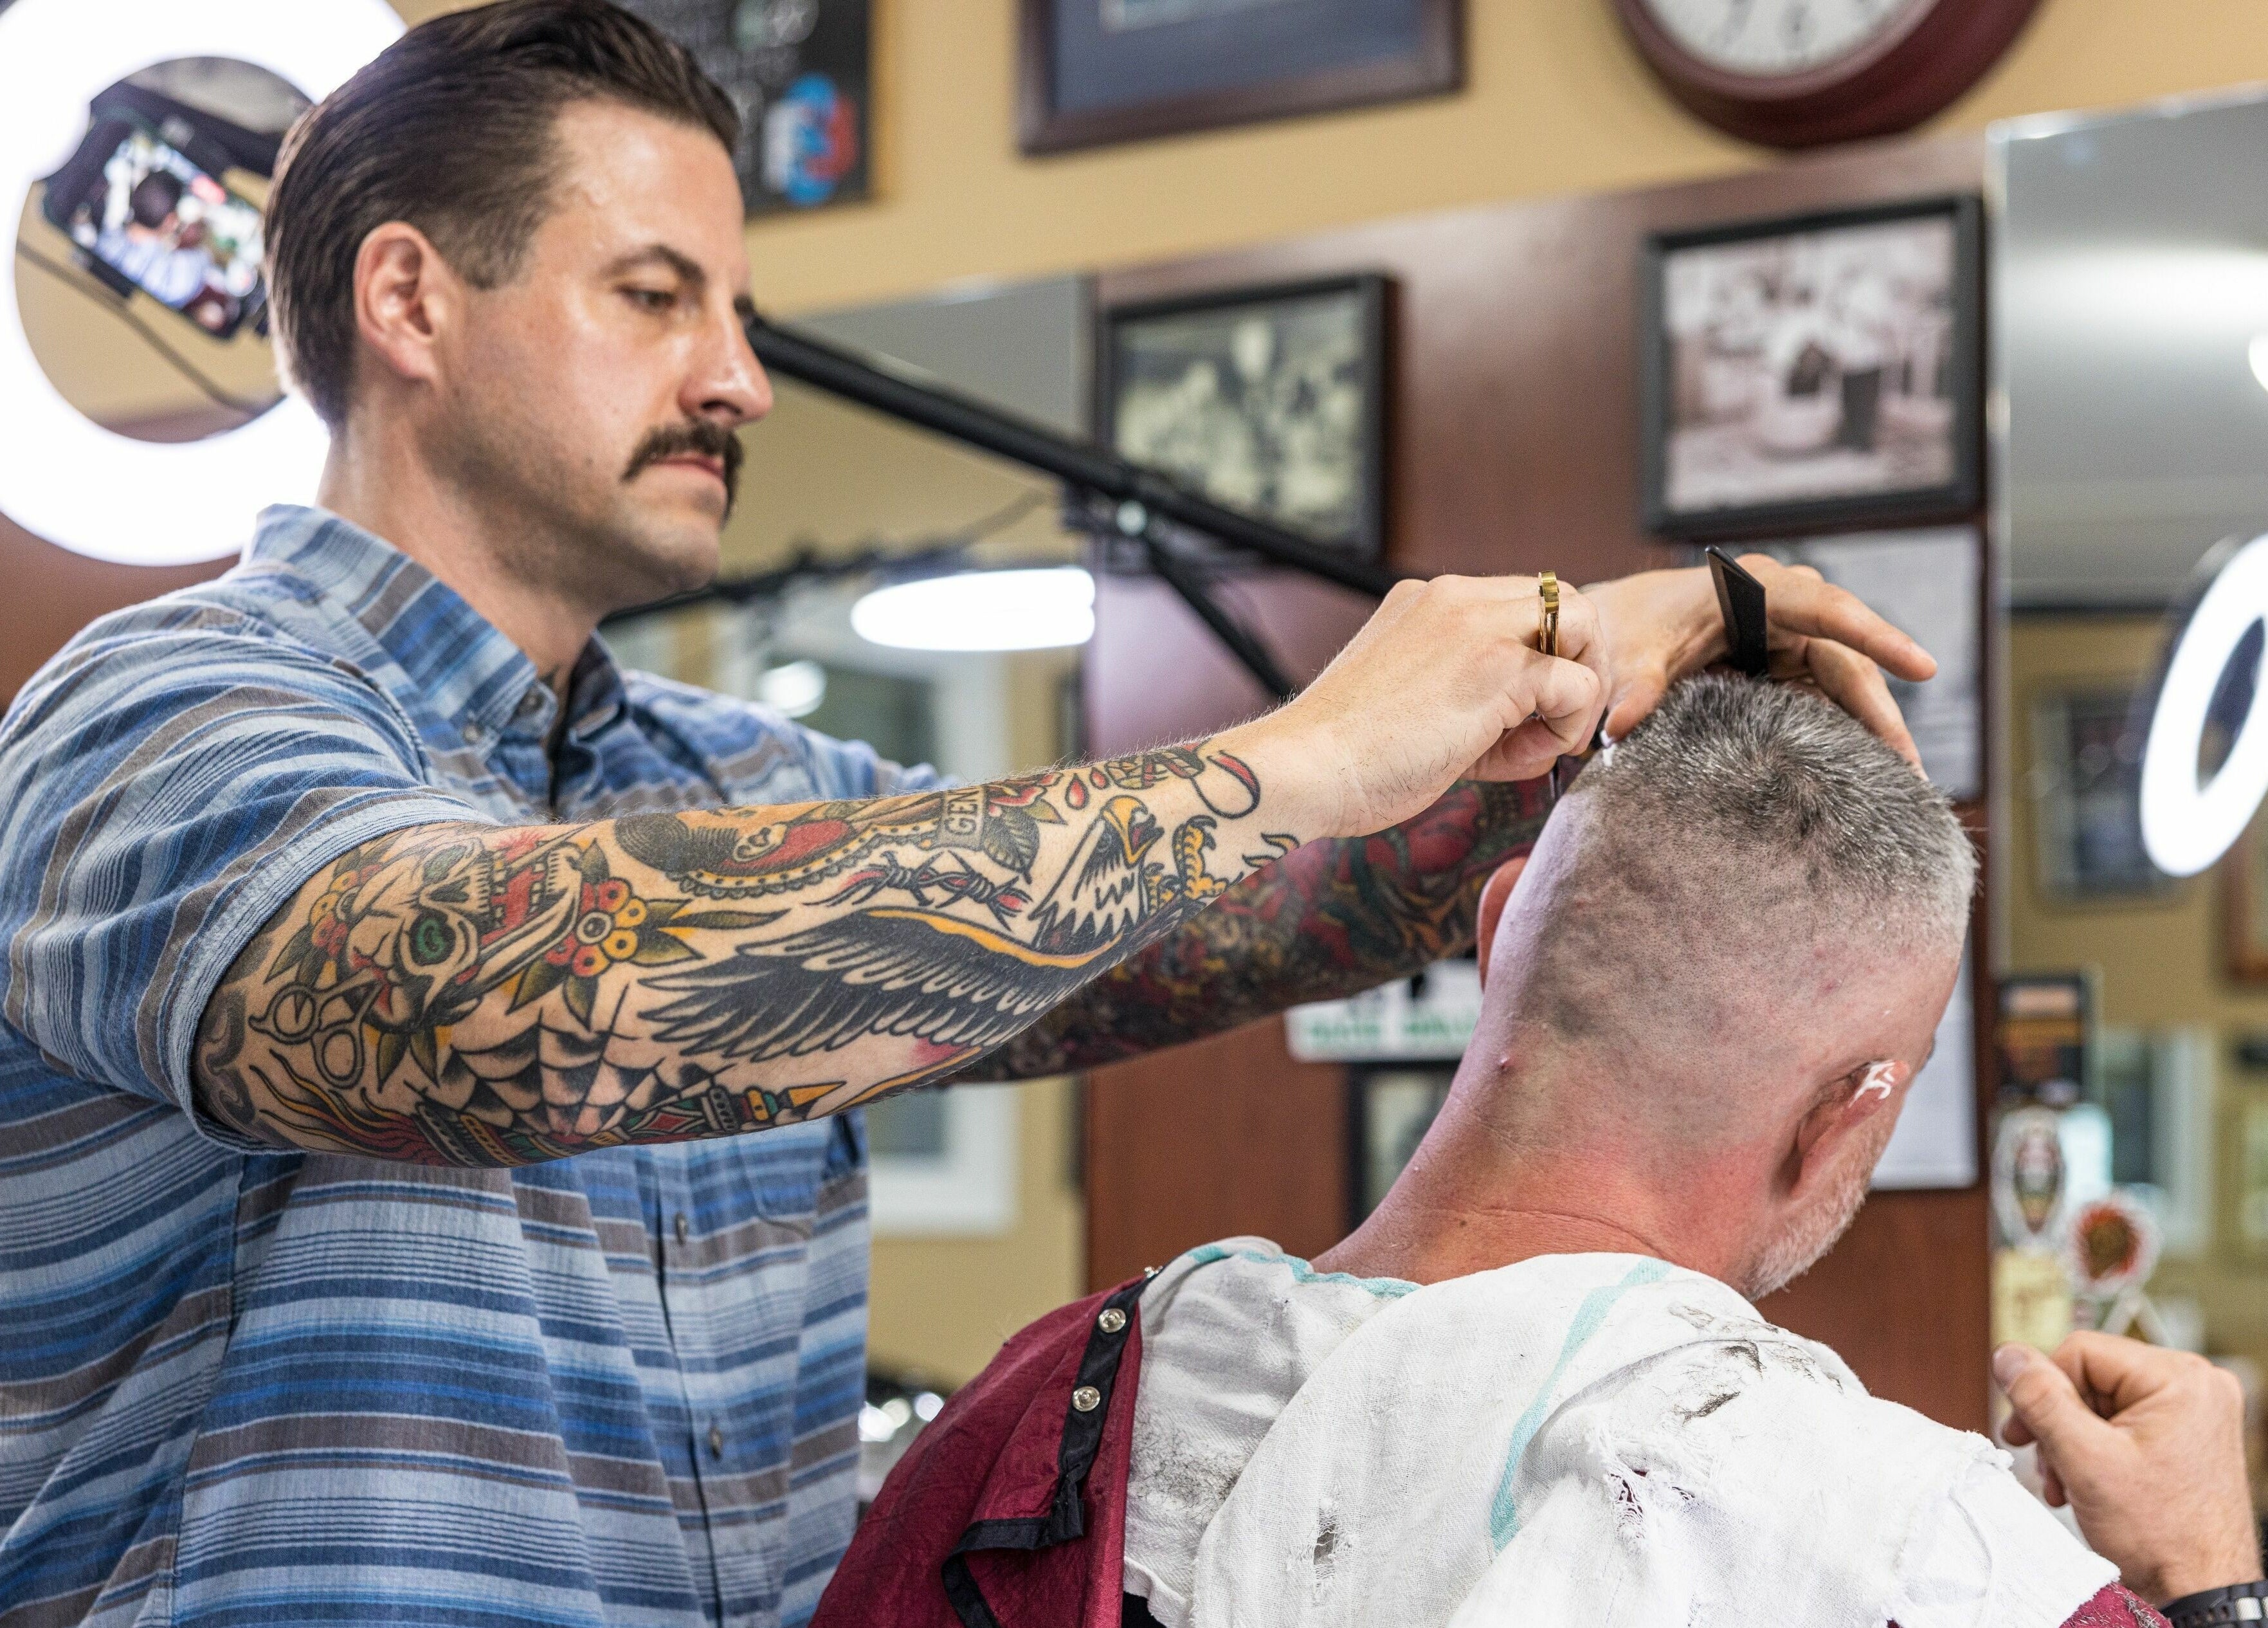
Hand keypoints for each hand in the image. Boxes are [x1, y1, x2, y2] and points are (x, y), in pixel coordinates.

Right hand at [1234, 575, 1606, 839]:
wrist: (1305, 768)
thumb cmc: (1348, 755)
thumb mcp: (1411, 699)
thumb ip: (1468, 691)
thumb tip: (1533, 725)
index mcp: (1430, 601)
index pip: (1523, 604)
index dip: (1542, 657)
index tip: (1526, 712)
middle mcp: (1456, 597)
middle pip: (1564, 600)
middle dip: (1580, 662)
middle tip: (1560, 723)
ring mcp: (1479, 626)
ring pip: (1583, 625)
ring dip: (1579, 692)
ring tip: (1543, 743)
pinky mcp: (1498, 666)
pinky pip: (1579, 685)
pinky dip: (1568, 728)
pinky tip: (1523, 758)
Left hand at [1582, 556, 1937, 766]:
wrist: (1613, 629)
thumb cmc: (1626, 629)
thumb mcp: (1629, 658)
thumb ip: (1634, 689)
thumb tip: (1618, 728)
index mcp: (1754, 588)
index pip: (1829, 611)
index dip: (1877, 638)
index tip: (1923, 667)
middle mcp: (1784, 606)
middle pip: (1848, 659)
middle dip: (1880, 713)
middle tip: (1910, 769)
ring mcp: (1789, 635)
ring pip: (1845, 682)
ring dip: (1870, 729)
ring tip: (1901, 784)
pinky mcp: (1785, 665)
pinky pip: (1824, 697)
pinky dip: (1842, 731)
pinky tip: (1861, 774)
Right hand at [1995, 1335, 2262, 1603]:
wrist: (2200, 1591)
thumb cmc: (2160, 1535)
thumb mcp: (2085, 1459)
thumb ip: (2041, 1399)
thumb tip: (2007, 1354)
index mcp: (2181, 1378)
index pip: (2081, 1351)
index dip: (2044, 1390)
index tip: (2025, 1431)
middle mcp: (2196, 1385)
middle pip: (2091, 1376)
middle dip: (2057, 1421)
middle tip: (2040, 1459)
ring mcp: (2196, 1411)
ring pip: (2102, 1401)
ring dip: (2071, 1439)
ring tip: (2063, 1480)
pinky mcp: (2189, 1434)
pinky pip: (2125, 1421)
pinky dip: (2096, 1448)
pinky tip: (2084, 1481)